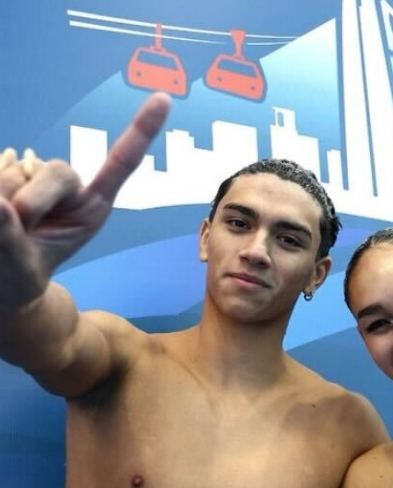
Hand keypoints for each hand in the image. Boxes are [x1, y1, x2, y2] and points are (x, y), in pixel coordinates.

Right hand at [0, 94, 169, 311]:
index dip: (142, 130)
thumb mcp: (22, 266)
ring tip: (8, 226)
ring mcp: (35, 174)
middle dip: (33, 205)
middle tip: (26, 231)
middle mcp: (68, 184)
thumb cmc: (20, 270)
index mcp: (91, 205)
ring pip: (15, 172)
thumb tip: (3, 206)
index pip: (121, 162)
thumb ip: (11, 239)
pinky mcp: (6, 169)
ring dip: (5, 202)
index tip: (165, 98)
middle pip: (55, 171)